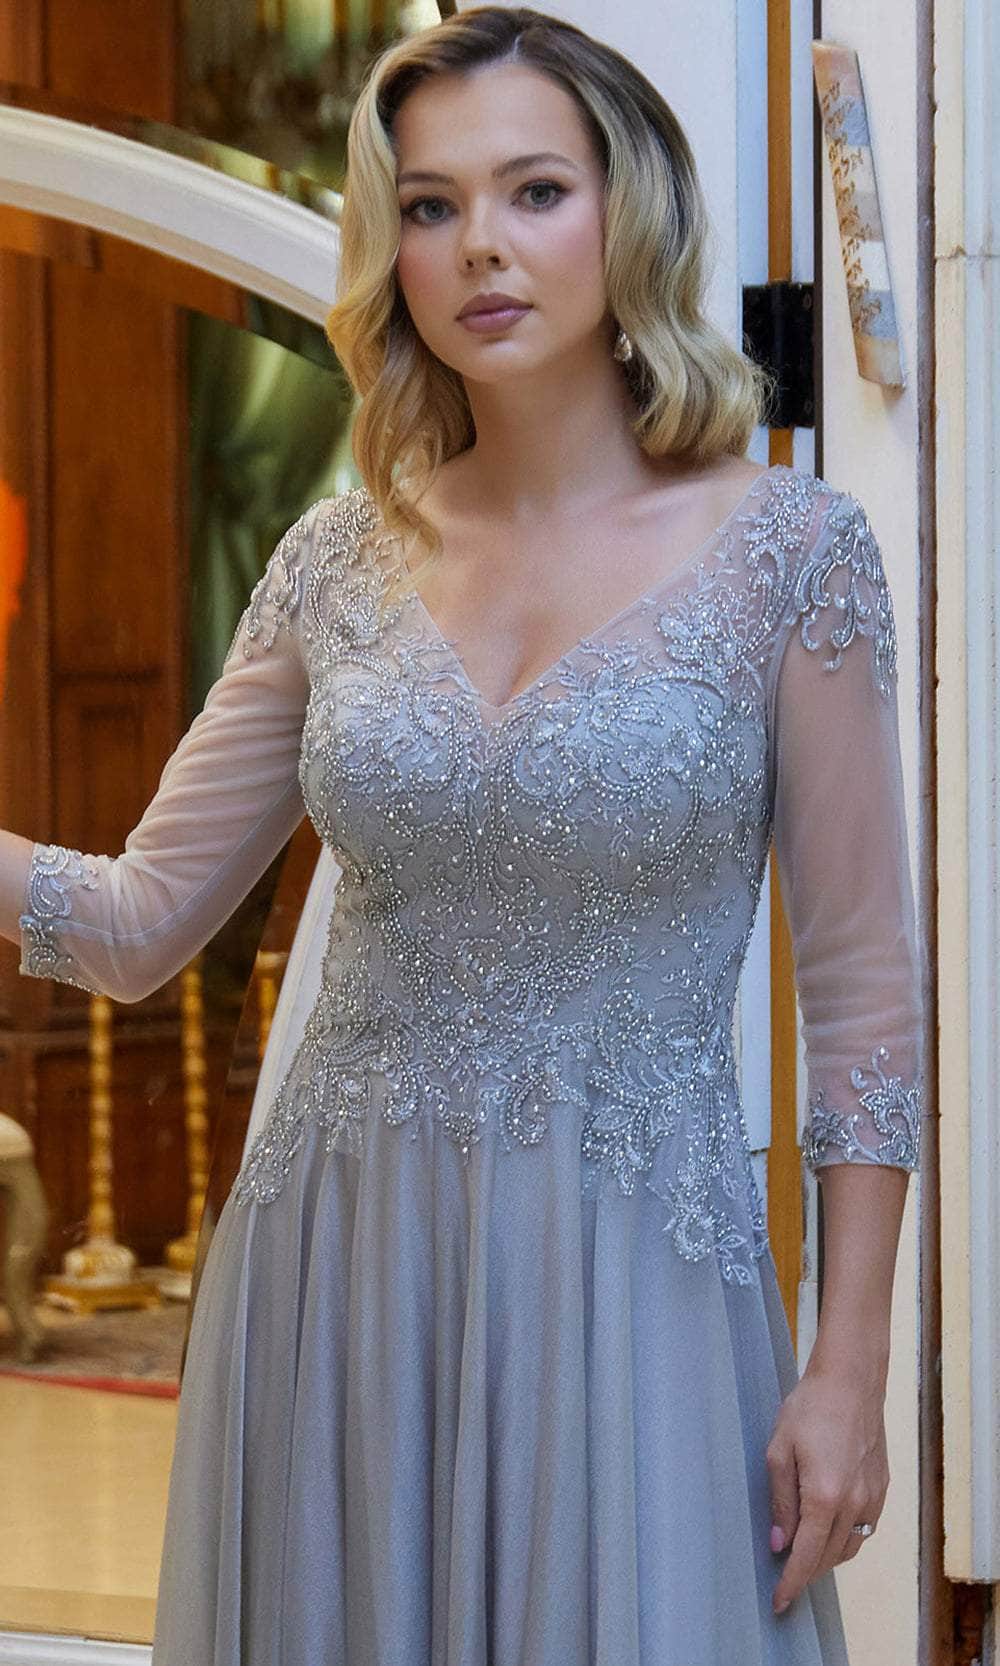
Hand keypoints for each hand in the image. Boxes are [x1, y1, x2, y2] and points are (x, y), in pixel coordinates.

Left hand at [765, 1361, 888, 1614]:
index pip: (806, 1556)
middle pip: (828, 1558)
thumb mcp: (779, 1450)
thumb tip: (779, 1543)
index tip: (778, 1604)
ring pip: (849, 1547)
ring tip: (803, 1555)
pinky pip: (864, 1528)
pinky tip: (828, 1529)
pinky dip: (845, 1538)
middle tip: (784, 1580)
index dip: (790, 1584)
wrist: (851, 1380)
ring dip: (826, 1558)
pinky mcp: (882, 1487)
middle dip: (805, 1574)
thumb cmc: (810, 1408)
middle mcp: (854, 1504)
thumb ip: (780, 1501)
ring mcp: (872, 1497)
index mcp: (824, 1497)